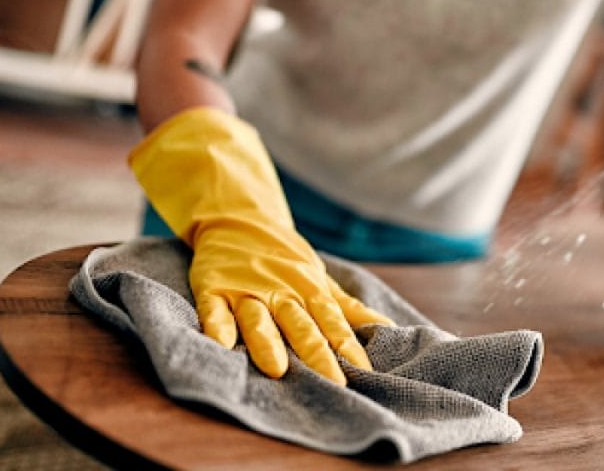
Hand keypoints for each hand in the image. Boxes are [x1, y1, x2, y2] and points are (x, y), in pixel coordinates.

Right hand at [129, 107, 393, 382]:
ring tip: (277, 370)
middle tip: (332, 383)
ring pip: (259, 319)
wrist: (239, 219)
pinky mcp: (214, 288)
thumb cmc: (285, 260)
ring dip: (268, 343)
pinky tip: (220, 345)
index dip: (349, 347)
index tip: (364, 372)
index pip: (333, 322)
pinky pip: (215, 309)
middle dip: (317, 355)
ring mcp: (247, 290)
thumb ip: (348, 308)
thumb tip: (388, 329)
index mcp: (309, 291)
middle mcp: (280, 292)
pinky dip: (216, 325)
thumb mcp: (320, 280)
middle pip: (301, 326)